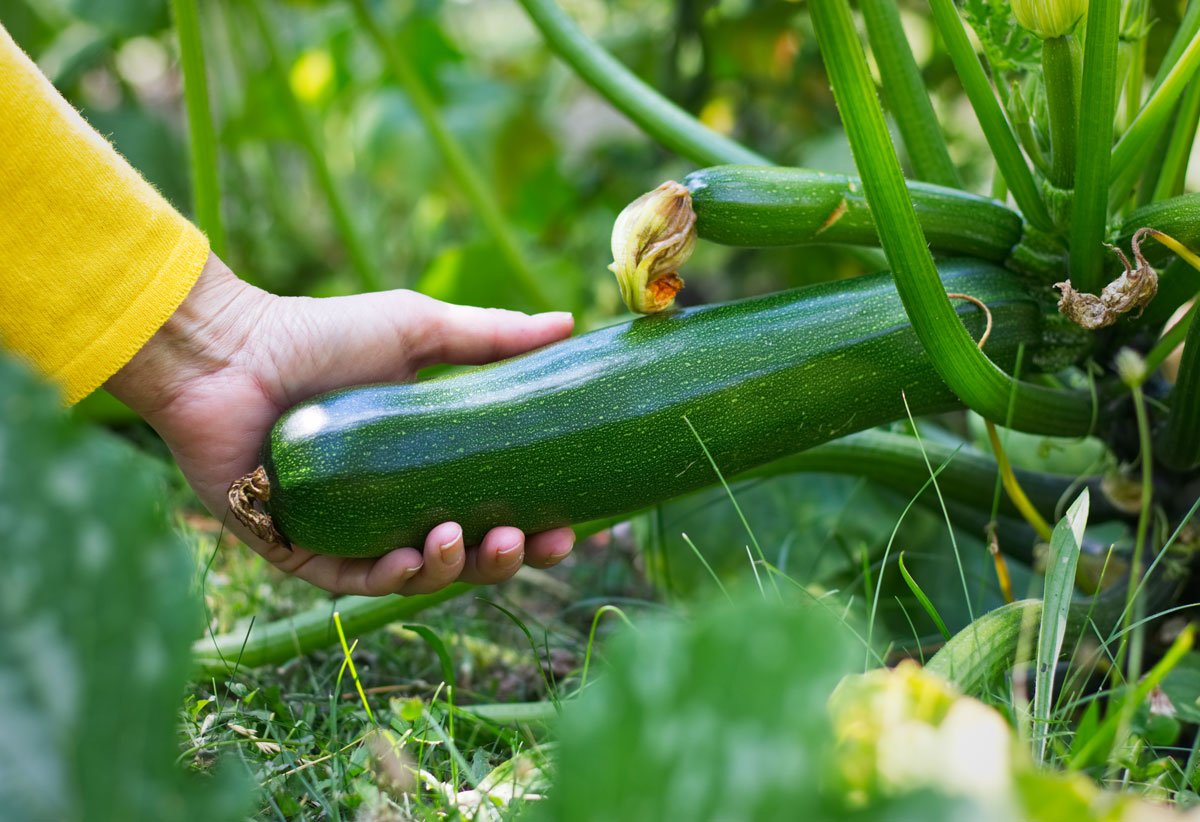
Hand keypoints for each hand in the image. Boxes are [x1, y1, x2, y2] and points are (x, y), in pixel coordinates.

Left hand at [106, 253, 576, 595]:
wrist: (230, 350)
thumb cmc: (319, 335)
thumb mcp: (420, 332)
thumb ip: (492, 337)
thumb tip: (569, 322)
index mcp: (426, 467)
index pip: (496, 510)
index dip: (540, 528)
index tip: (579, 527)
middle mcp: (394, 508)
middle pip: (468, 556)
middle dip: (507, 560)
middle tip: (530, 539)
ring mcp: (350, 534)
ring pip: (417, 577)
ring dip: (453, 570)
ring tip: (463, 538)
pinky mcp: (300, 552)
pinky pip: (354, 584)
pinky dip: (389, 578)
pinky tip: (414, 559)